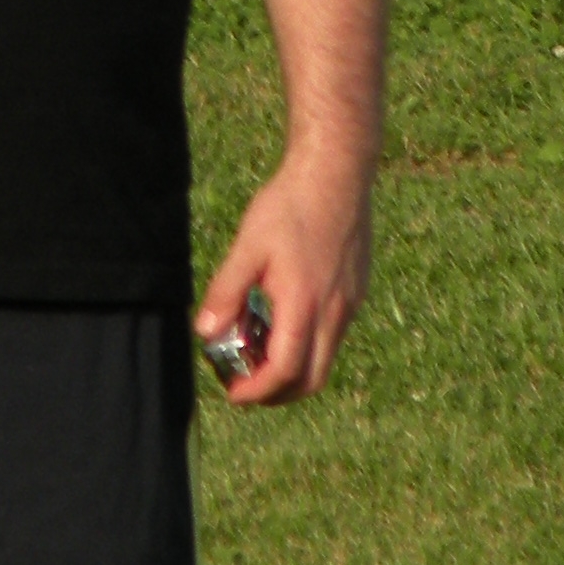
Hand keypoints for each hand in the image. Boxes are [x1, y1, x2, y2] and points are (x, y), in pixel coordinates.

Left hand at [195, 149, 372, 408]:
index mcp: (304, 304)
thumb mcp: (248, 246)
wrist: (337, 171)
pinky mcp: (357, 290)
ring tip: (262, 350)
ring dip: (295, 367)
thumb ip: (226, 292)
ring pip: (326, 357)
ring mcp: (350, 302)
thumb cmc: (290, 205)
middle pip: (312, 379)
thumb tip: (206, 331)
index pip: (285, 371)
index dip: (258, 391)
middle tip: (249, 385)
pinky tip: (286, 318)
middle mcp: (334, 311)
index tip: (234, 393)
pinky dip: (309, 343)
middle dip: (278, 393)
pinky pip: (335, 333)